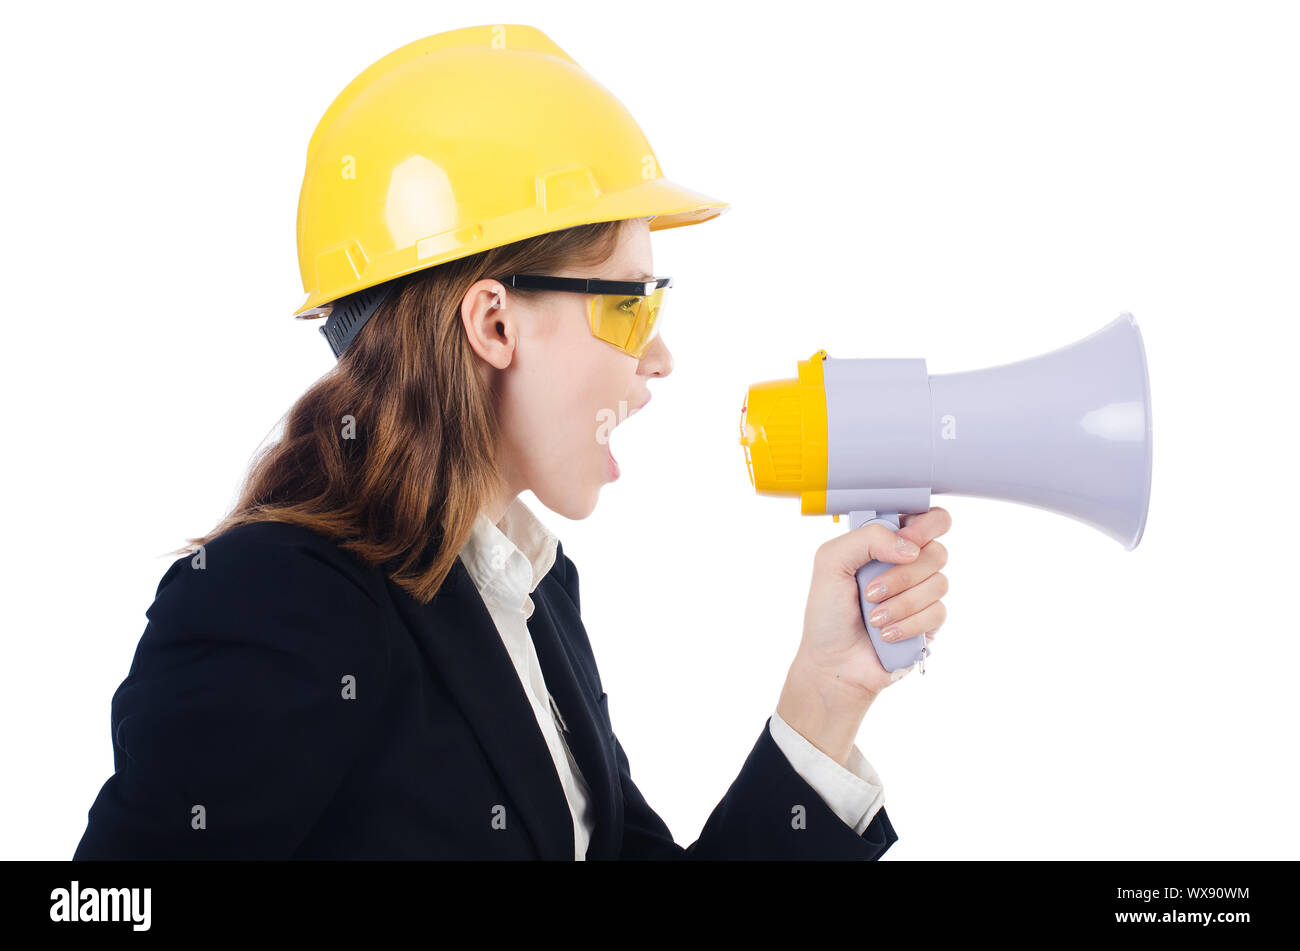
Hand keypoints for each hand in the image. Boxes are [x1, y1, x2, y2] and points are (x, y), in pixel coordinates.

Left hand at [777, 508, 950, 762]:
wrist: (833, 663)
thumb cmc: (827, 613)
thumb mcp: (831, 561)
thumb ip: (868, 538)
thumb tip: (910, 547)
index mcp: (887, 543)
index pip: (927, 517)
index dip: (924, 525)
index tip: (905, 541)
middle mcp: (908, 565)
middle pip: (937, 551)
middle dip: (902, 574)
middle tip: (870, 590)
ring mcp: (922, 594)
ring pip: (939, 583)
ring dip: (900, 603)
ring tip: (871, 617)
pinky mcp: (930, 623)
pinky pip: (938, 613)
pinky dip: (907, 624)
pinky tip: (885, 633)